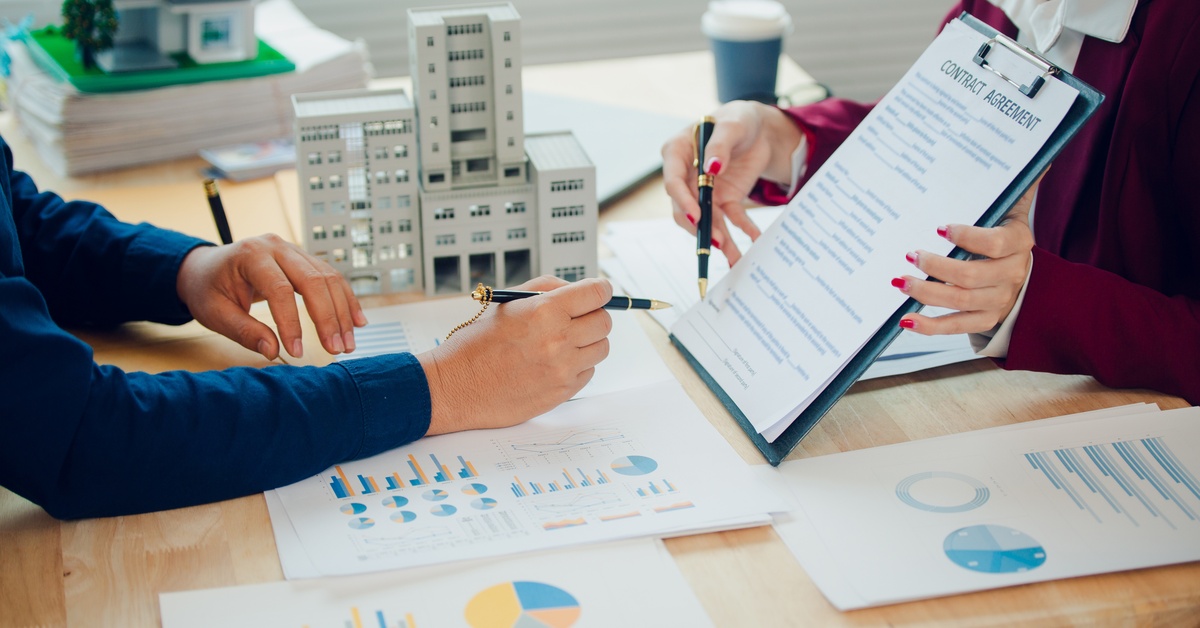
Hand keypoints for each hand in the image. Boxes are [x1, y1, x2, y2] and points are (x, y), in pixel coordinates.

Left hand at [176, 234, 366, 359]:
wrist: (207, 268)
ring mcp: (293, 250)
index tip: (296, 351)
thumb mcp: (215, 313)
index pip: (280, 290)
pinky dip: (345, 300)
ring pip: (329, 278)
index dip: (292, 323)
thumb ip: (244, 332)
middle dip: (329, 318)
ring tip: (348, 342)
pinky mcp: (304, 260)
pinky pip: (331, 278)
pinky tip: (356, 321)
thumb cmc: (209, 289)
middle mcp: (276, 247)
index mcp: (251, 255)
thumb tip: (273, 351)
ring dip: (342, 312)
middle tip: (337, 348)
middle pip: (314, 280)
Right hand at [417, 276, 612, 434]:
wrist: (456, 386)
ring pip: (601, 348)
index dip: (601, 290)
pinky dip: (577, 365)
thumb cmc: (477, 343)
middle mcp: (559, 339)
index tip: (599, 292)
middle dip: (593, 316)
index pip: (597, 293)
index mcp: (545, 310)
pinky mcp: (563, 391)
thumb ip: (548, 289)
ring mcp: (563, 368)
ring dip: (588, 342)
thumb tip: (580, 289)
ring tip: (561, 343)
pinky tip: (552, 363)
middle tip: (577, 318)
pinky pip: (588, 372)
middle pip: (604, 322)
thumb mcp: (509, 303)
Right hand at [661, 100, 803, 264]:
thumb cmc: (738, 120)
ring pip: (707, 219)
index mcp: (677, 153)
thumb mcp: (732, 125)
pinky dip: (742, 229)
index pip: (673, 181)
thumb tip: (712, 168)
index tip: (696, 216)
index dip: (682, 200)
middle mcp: (686, 176)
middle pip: (685, 207)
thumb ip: (720, 145)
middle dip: (700, 226)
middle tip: (716, 241)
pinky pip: (731, 218)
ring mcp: (704, 191)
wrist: (758, 129)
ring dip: (719, 238)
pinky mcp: (724, 199)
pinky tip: (754, 237)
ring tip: (733, 255)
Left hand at [895, 177, 1041, 334]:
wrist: (1024, 276)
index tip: (939, 227)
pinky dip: (929, 327)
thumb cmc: (1006, 236)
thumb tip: (1037, 157)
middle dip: (936, 266)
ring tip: (899, 282)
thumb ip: (1019, 186)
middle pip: (970, 275)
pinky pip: (955, 327)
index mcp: (1017, 244)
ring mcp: (997, 301)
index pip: (994, 243)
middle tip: (910, 254)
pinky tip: (906, 320)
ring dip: (926, 293)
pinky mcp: (984, 320)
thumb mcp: (1014, 210)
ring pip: (959, 301)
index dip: (967, 237)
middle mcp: (1010, 275)